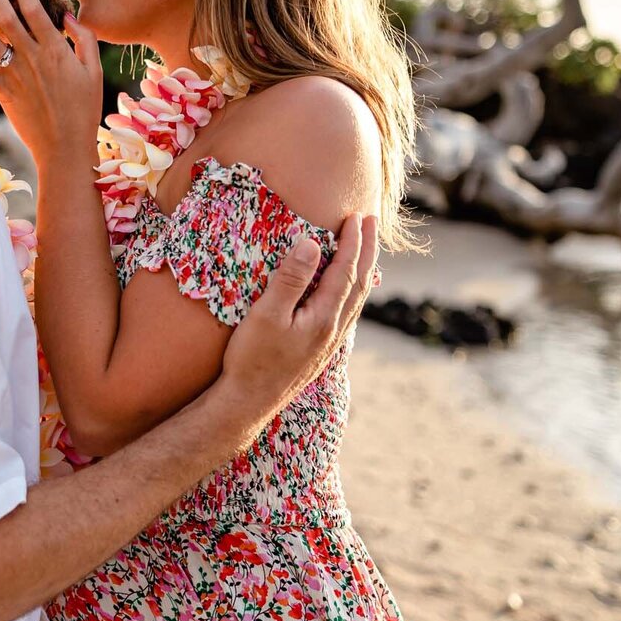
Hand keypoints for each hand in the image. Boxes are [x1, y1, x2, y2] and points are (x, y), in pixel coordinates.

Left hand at [0, 0, 102, 170]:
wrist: (66, 149)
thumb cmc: (84, 110)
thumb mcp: (94, 71)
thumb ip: (83, 39)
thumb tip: (66, 16)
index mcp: (55, 49)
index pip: (35, 8)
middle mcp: (31, 58)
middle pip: (7, 16)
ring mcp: (14, 75)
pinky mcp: (3, 94)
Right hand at [212, 214, 377, 446]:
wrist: (248, 404)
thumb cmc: (252, 359)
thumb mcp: (266, 315)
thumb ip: (290, 279)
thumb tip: (311, 243)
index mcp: (325, 318)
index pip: (346, 271)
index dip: (352, 242)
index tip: (356, 217)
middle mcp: (334, 330)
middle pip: (360, 283)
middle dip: (367, 250)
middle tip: (372, 222)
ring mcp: (329, 343)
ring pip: (356, 299)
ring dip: (364, 270)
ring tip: (367, 250)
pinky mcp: (320, 352)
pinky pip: (347, 313)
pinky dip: (354, 293)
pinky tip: (348, 293)